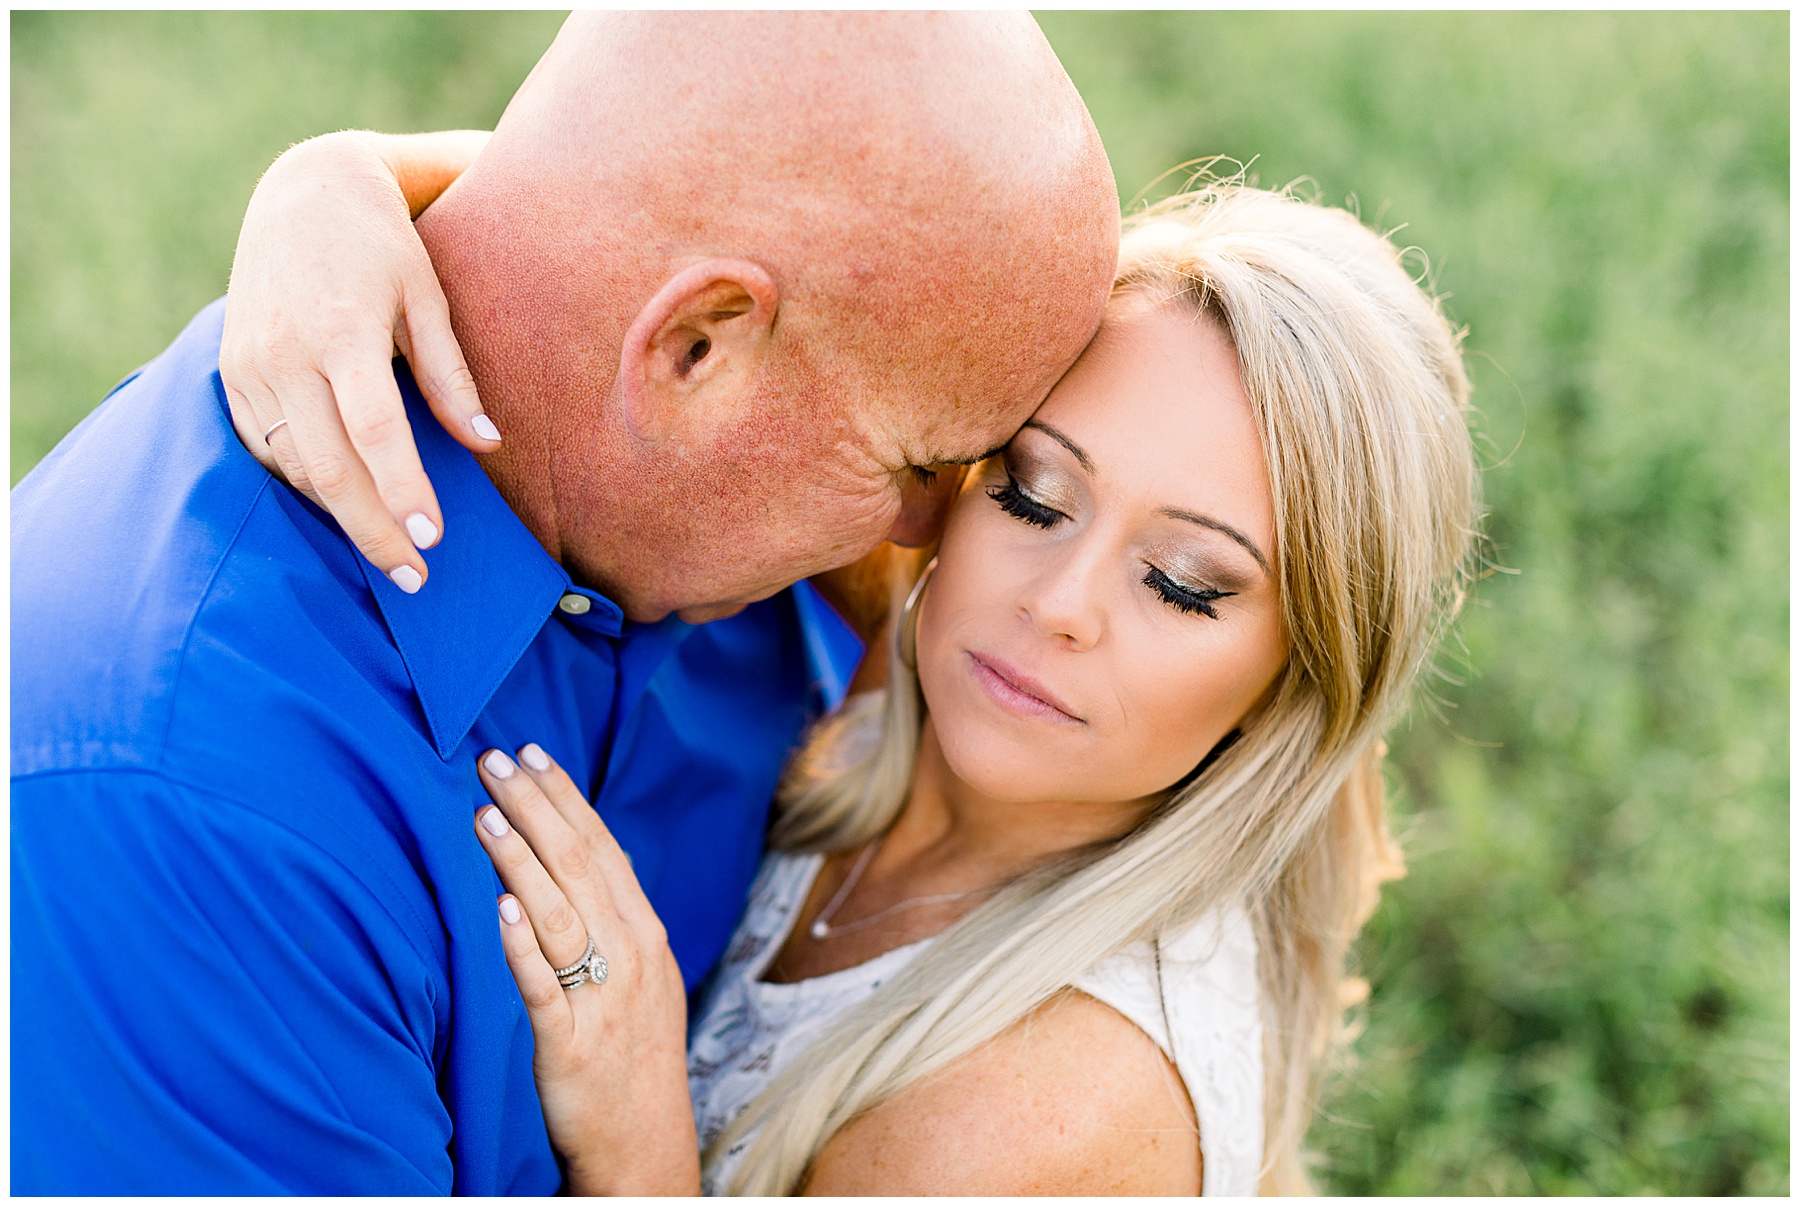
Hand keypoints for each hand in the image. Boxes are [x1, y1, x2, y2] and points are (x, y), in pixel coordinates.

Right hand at [221, 130, 497, 592]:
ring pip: (294, 465)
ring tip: (392, 554)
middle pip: (329, 465)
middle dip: (373, 530)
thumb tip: (488, 445)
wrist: (305, 191)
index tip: (435, 539)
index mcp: (341, 330)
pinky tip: (346, 508)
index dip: (403, 490)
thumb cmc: (383, 247)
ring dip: (341, 515)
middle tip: (416, 577)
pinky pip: (266, 447)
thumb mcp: (427, 298)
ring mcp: (249, 364)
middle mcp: (285, 352)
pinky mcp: (231, 373)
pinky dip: (306, 483)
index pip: (374, 431)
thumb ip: (451, 376)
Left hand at [473, 744, 700, 1194]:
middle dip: (536, 807)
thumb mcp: (636, 977)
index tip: (531, 753)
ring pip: (561, 913)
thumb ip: (606, 922)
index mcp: (646, 935)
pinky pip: (545, 985)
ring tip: (484, 813)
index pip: (603, 848)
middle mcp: (632, 956)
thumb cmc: (632, 1059)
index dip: (566, 798)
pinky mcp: (572, 1044)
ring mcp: (604, 999)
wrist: (645, 1148)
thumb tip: (561, 864)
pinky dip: (524, 942)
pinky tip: (499, 905)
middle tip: (494, 760)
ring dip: (521, 857)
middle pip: (581, 866)